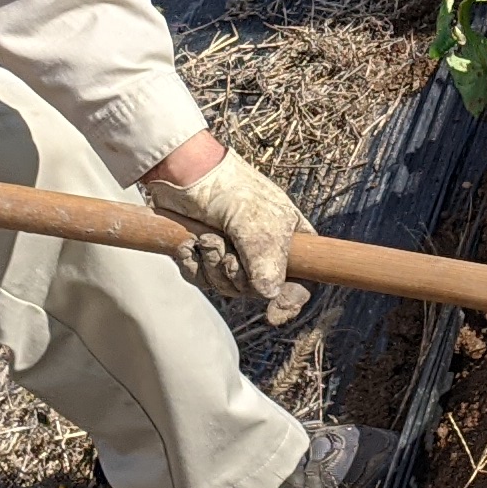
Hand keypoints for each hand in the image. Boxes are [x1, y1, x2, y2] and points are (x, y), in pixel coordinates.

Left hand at [145, 147, 311, 325]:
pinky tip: (189, 244)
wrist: (185, 173)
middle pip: (257, 291)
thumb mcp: (257, 223)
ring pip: (226, 287)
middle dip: (236, 273)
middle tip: (227, 247)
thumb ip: (266, 260)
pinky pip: (201, 279)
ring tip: (207, 238)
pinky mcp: (205, 257)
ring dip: (212, 265)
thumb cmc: (231, 189)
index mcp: (289, 240)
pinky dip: (192, 264)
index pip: (301, 281)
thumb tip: (269, 294)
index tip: (275, 313)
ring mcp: (233, 255)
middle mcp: (264, 252)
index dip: (290, 300)